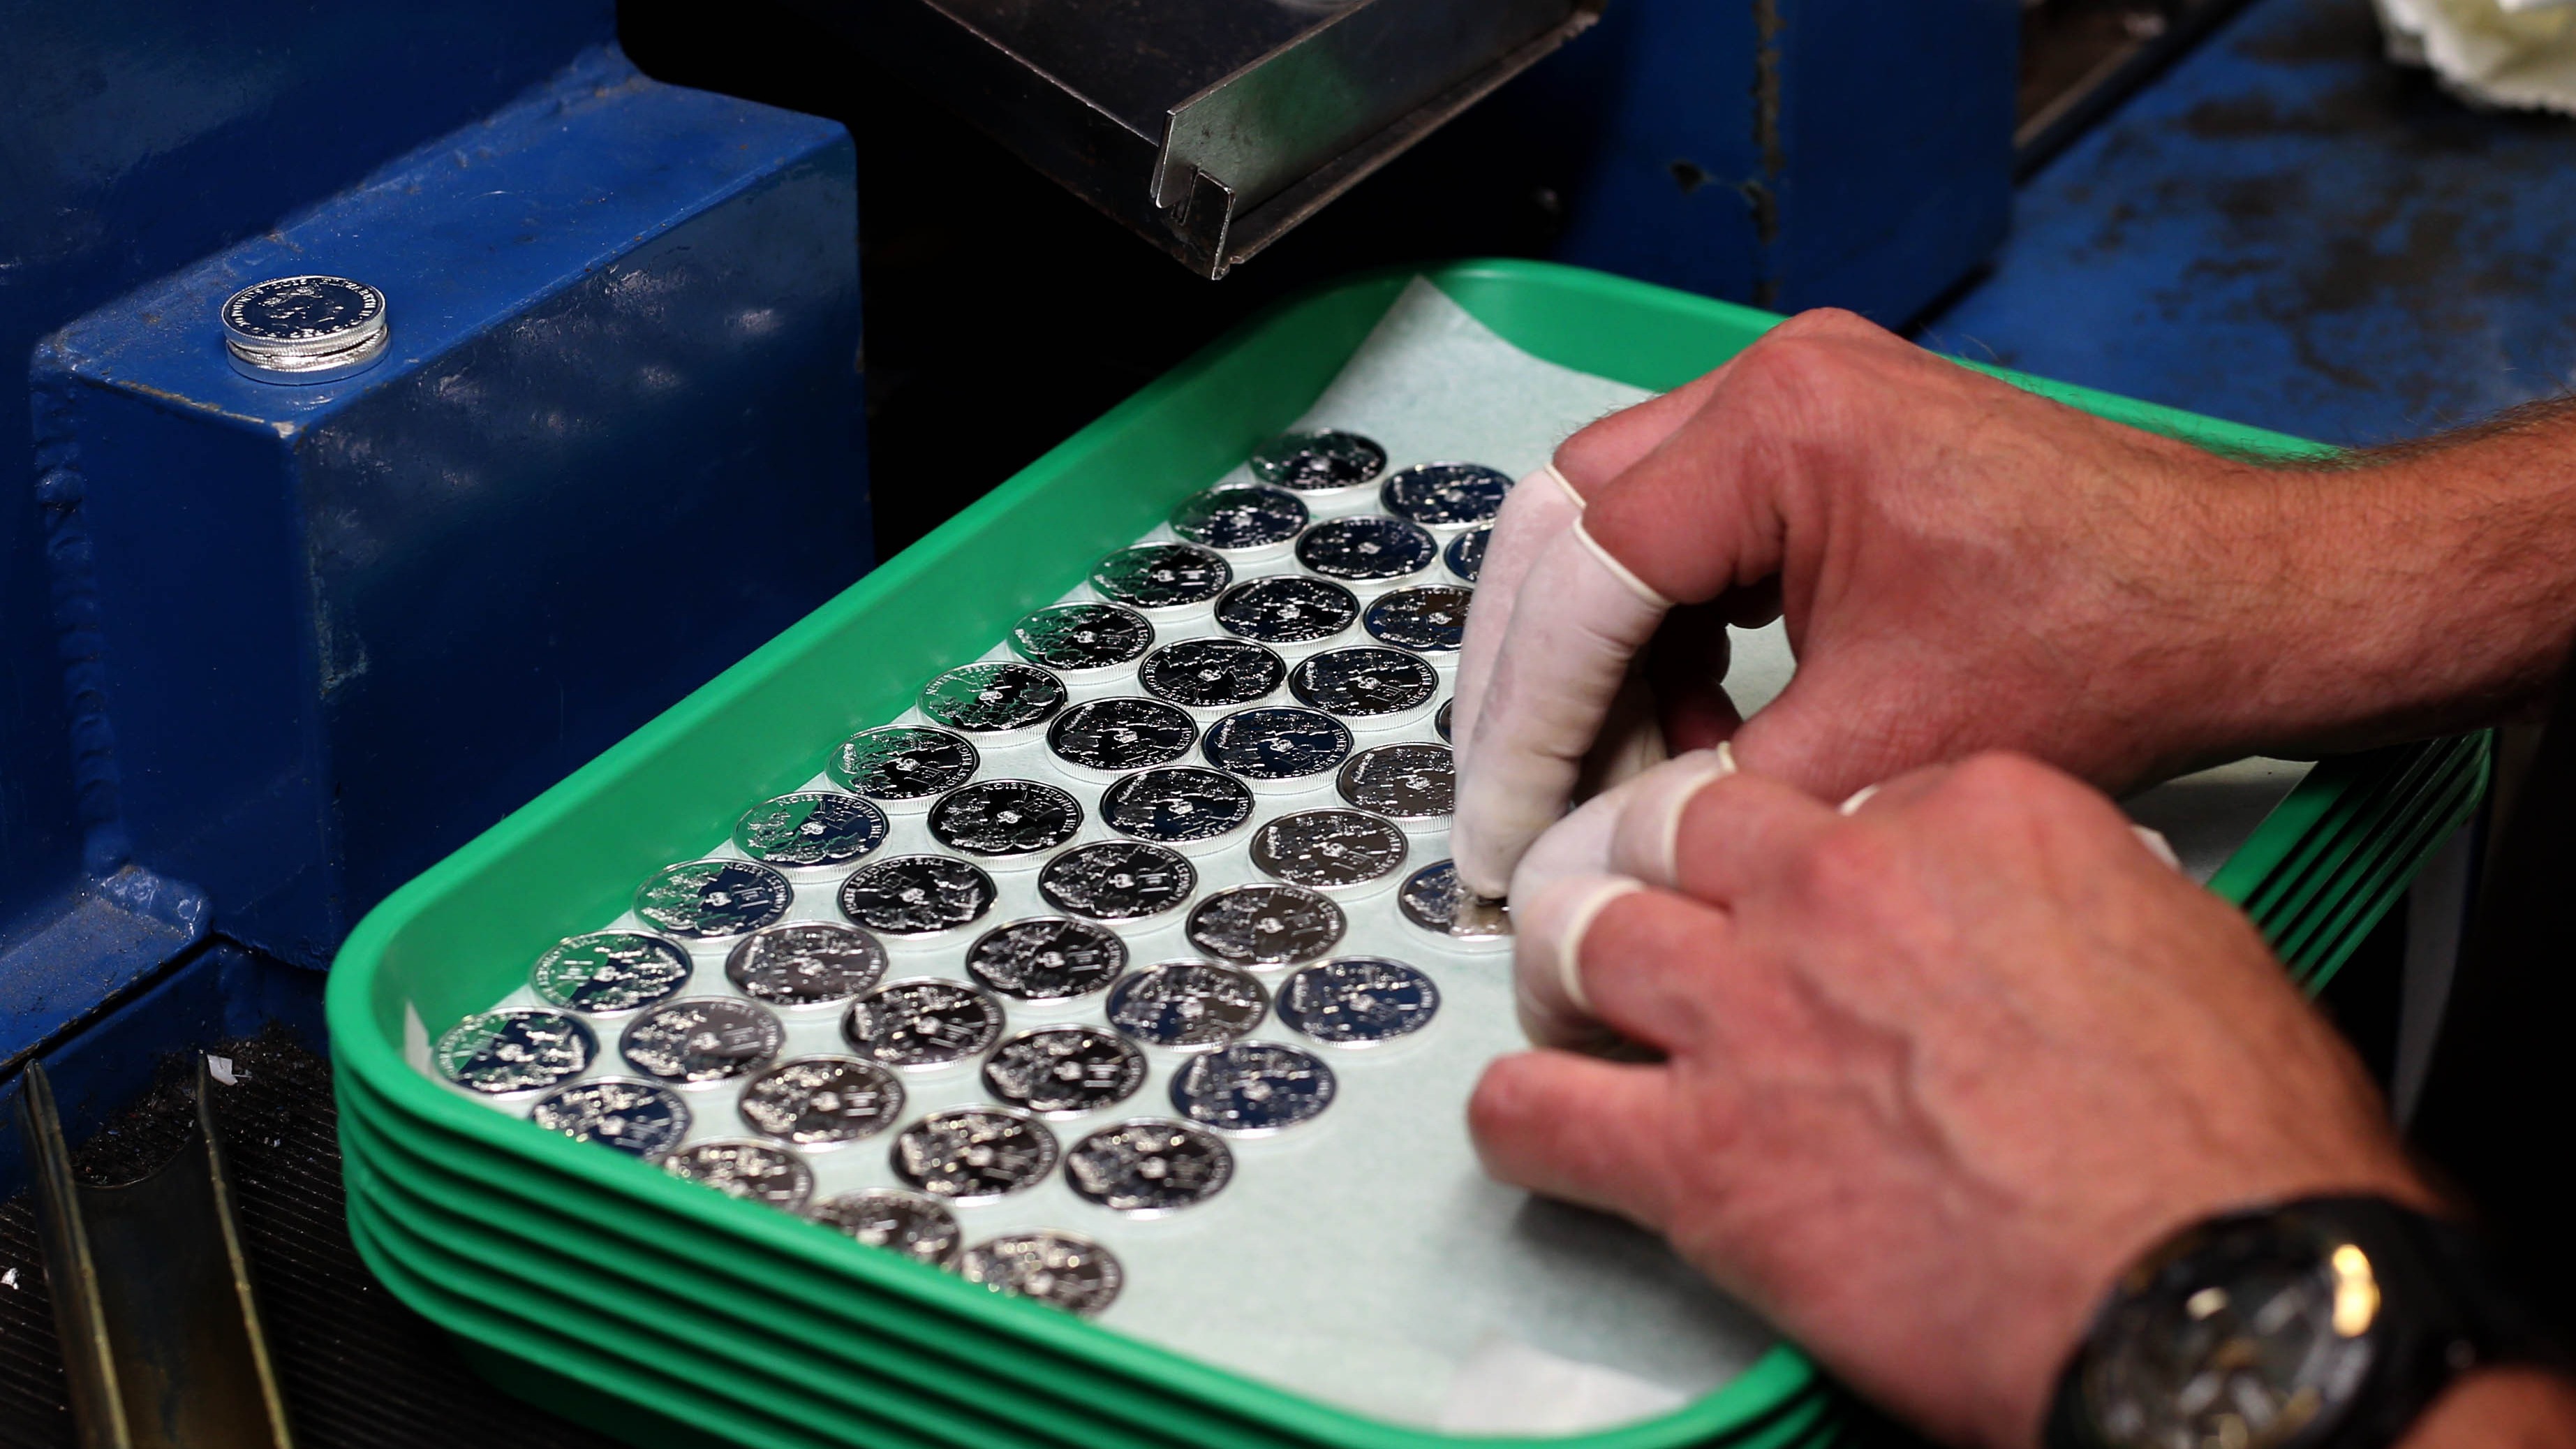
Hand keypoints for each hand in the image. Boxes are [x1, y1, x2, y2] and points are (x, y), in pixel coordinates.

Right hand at [1449, 307, 2575, 897]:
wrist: (2249, 604)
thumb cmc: (2110, 649)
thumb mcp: (1875, 756)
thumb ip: (1699, 809)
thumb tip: (1570, 870)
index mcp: (1779, 426)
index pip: (1583, 573)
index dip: (1526, 717)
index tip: (1501, 826)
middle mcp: (1773, 383)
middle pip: (1567, 527)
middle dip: (1534, 678)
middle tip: (1522, 801)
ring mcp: (1799, 400)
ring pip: (1613, 527)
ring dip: (1599, 658)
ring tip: (1623, 779)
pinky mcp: (1825, 442)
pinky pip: (1686, 530)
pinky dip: (1667, 633)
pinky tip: (1697, 726)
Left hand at [1468, 751, 2433, 1448]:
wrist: (2221, 1297)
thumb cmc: (2232, 1151)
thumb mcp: (2189, 944)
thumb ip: (2066, 897)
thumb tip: (2023, 917)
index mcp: (1975, 815)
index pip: (1831, 790)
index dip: (1805, 853)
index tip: (1805, 895)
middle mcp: (1842, 886)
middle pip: (1678, 828)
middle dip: (1657, 872)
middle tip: (1657, 918)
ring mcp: (1755, 1012)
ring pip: (1580, 934)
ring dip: (1570, 970)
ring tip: (1584, 1008)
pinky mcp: (1701, 1153)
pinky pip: (1534, 1111)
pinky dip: (1519, 1118)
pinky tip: (1540, 1124)